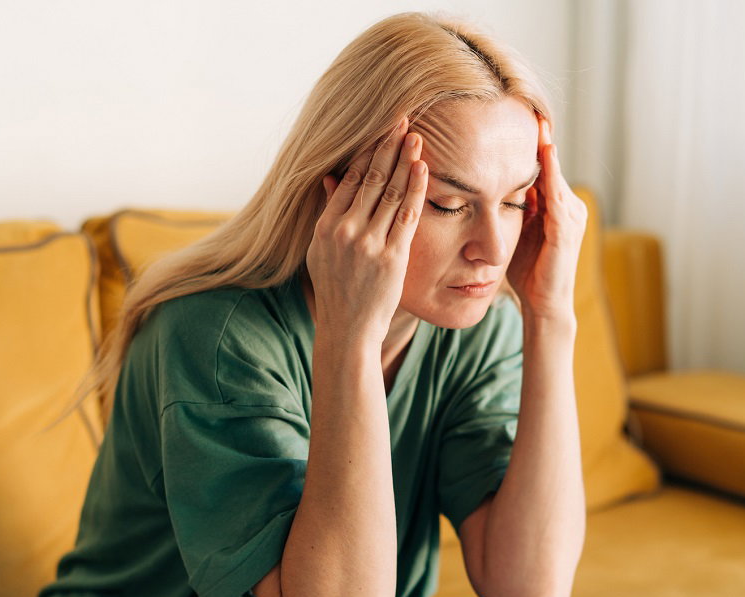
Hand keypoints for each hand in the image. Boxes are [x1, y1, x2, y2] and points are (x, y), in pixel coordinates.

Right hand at [306, 116, 427, 344]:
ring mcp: (368, 244)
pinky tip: (422, 168)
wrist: (348, 328)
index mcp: (325, 227)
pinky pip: (406, 215)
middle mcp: (344, 231)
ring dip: (404, 161)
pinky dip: (415, 189)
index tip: (380, 130)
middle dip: (387, 146)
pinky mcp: (391, 257)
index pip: (349, 178)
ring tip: (415, 136)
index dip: (367, 152)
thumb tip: (330, 177)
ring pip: (389, 192)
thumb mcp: (321, 251)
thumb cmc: (338, 289)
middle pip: (370, 178)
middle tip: (402, 120)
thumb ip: (329, 213)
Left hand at [507, 116, 587, 320]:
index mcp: (555, 208)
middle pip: (552, 167)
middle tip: (529, 108)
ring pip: (555, 175)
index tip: (517, 119)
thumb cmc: (527, 273)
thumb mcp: (517, 234)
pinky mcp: (566, 229)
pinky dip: (550, 173)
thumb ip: (512, 210)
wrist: (543, 305)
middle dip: (542, 140)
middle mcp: (569, 207)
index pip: (543, 170)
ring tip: (537, 124)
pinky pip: (556, 194)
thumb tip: (489, 187)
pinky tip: (543, 154)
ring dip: (547, 151)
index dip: (532, 147)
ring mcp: (571, 217)